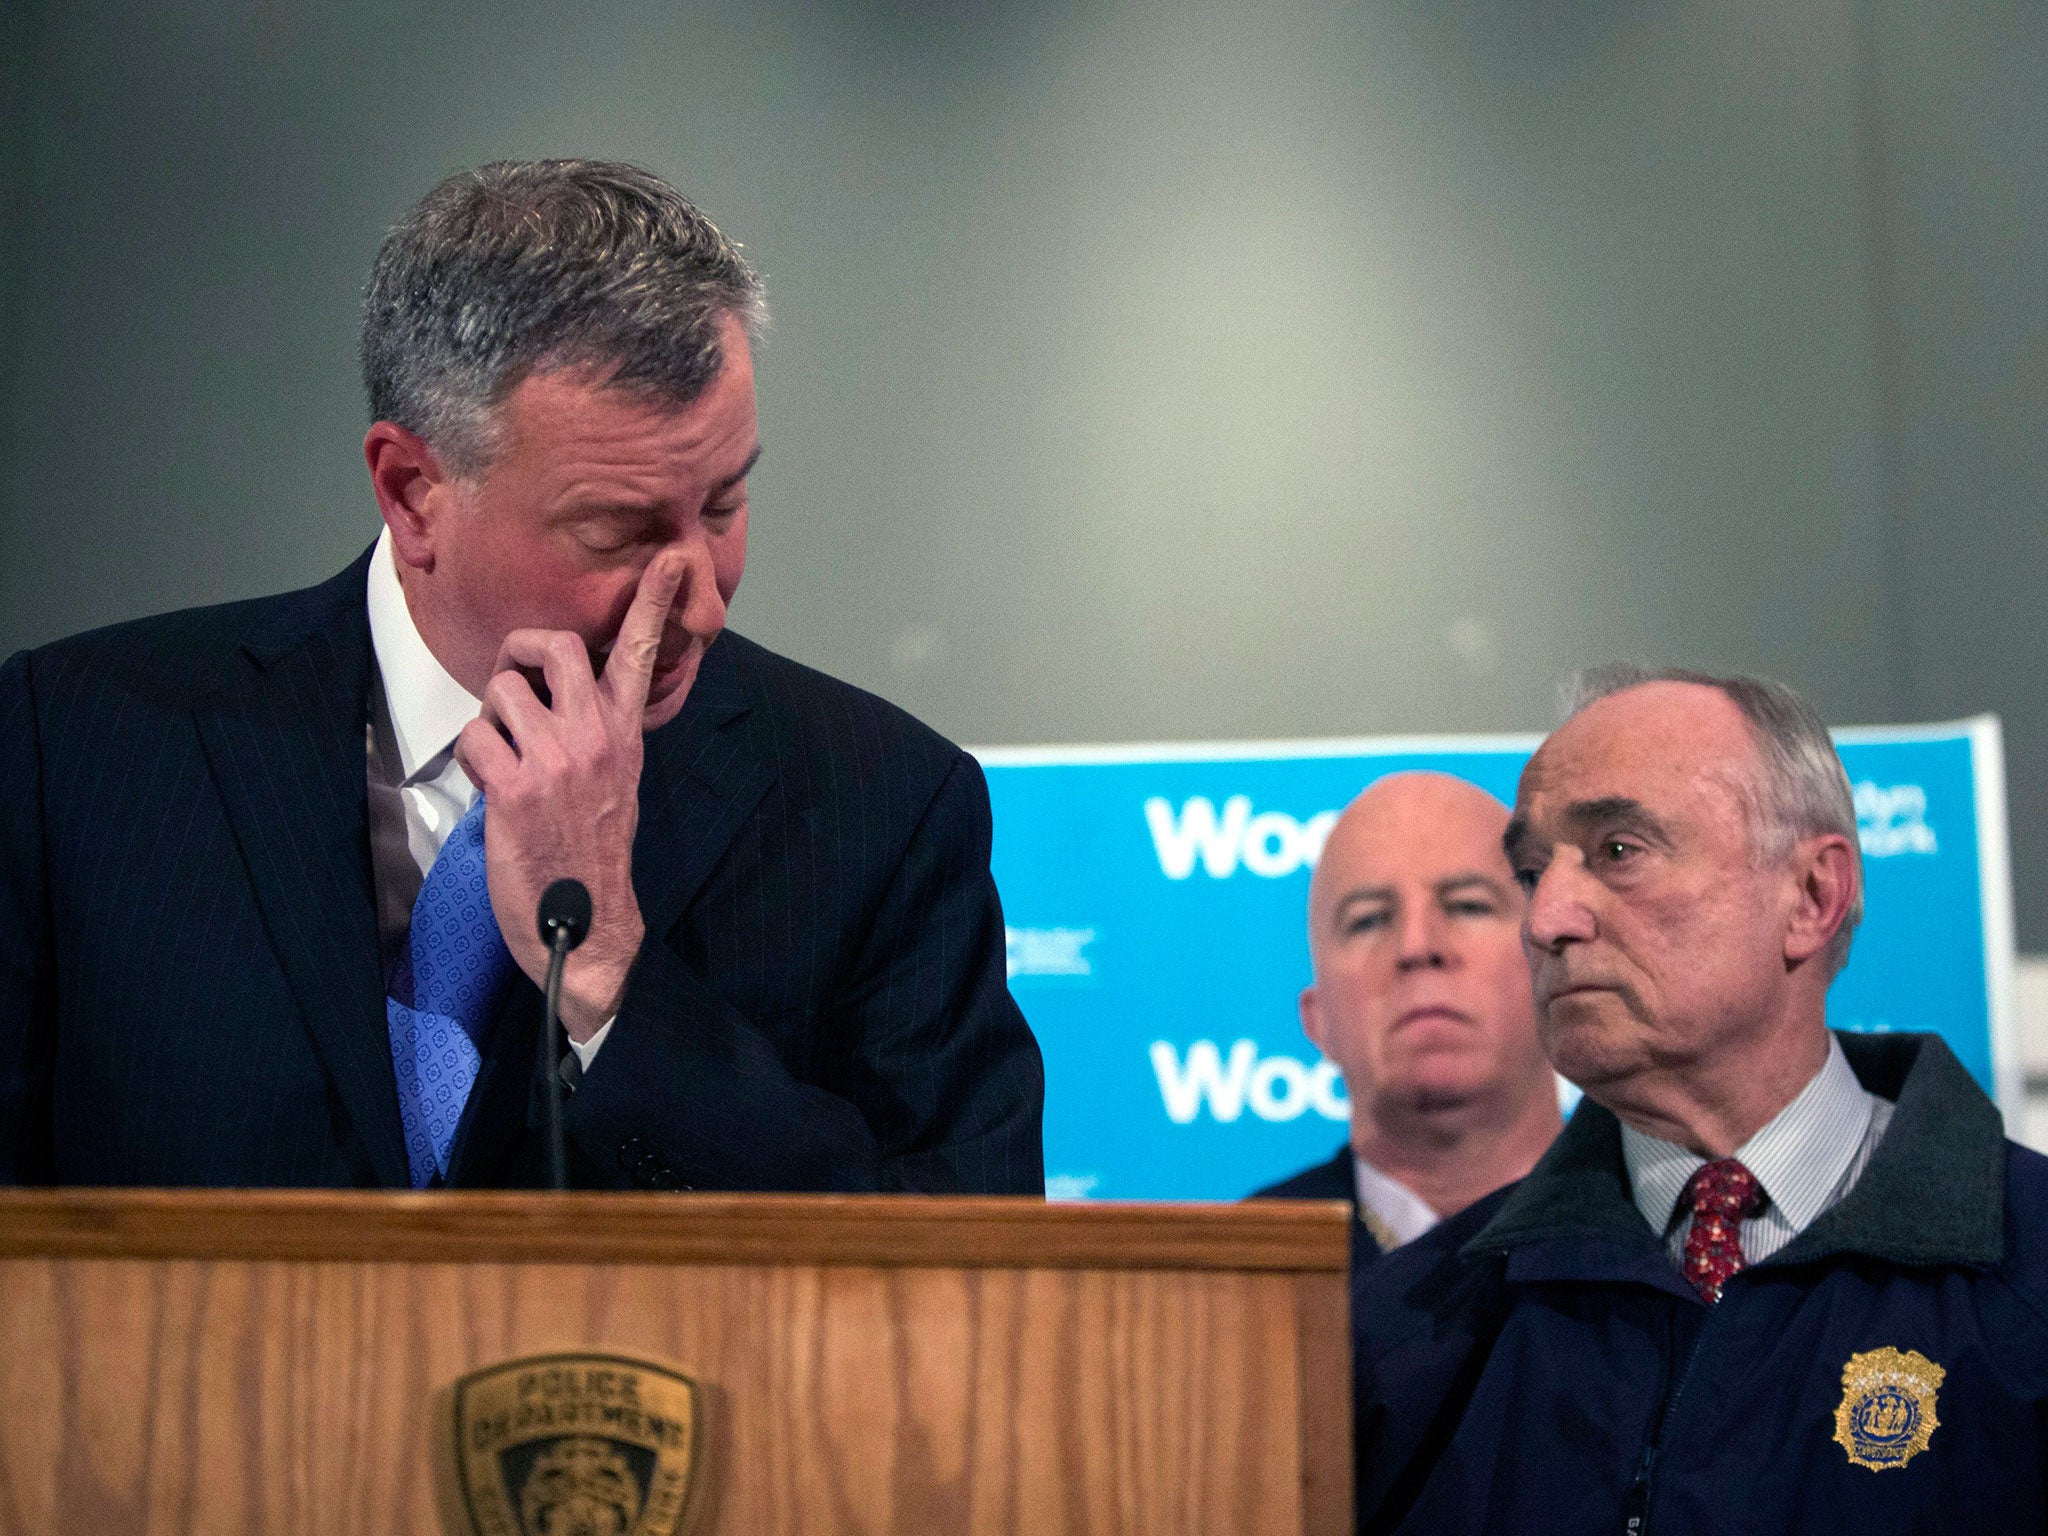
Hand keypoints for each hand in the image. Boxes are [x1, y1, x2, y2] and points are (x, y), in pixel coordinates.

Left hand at [453, 549, 690, 1038]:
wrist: (587, 923)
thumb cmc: (591, 850)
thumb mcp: (614, 780)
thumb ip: (597, 732)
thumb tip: (559, 695)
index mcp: (625, 733)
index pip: (641, 655)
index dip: (653, 602)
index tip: (669, 558)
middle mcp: (597, 737)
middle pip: (550, 645)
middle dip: (516, 651)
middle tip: (512, 682)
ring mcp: (558, 760)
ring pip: (500, 691)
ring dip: (489, 720)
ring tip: (504, 757)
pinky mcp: (517, 788)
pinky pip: (475, 738)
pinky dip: (473, 759)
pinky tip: (493, 790)